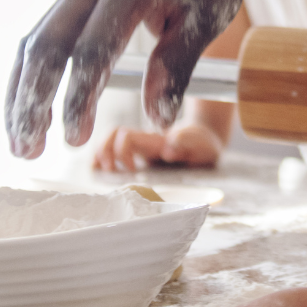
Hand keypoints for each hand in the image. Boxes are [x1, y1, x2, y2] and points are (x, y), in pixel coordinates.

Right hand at [5, 0, 246, 158]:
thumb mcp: (206, 17)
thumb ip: (178, 65)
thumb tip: (159, 118)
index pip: (93, 49)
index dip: (79, 97)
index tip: (76, 138)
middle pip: (47, 44)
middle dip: (32, 101)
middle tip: (29, 150)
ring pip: (35, 40)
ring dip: (23, 93)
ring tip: (21, 142)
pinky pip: (43, 34)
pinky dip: (31, 74)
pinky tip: (28, 108)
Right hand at [94, 123, 222, 171]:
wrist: (206, 137)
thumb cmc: (202, 143)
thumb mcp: (201, 144)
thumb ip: (187, 143)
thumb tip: (169, 148)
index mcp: (155, 139)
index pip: (127, 137)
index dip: (122, 152)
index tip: (130, 170)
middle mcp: (144, 141)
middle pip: (112, 135)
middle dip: (104, 152)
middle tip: (109, 172)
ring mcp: (140, 146)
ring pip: (110, 140)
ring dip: (100, 154)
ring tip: (100, 172)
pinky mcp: (140, 153)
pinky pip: (115, 150)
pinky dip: (103, 158)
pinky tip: (102, 171)